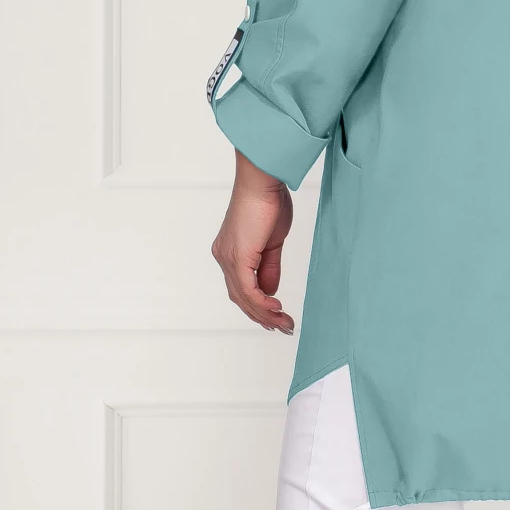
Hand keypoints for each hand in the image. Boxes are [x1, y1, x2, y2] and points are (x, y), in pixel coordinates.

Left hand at [211, 151, 294, 331]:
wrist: (262, 182)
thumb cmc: (268, 202)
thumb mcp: (272, 242)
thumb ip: (269, 268)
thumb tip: (270, 291)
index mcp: (230, 252)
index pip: (241, 288)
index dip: (258, 307)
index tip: (278, 317)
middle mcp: (224, 257)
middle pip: (241, 298)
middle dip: (263, 316)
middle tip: (284, 327)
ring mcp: (228, 258)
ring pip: (244, 298)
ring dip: (266, 314)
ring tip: (285, 324)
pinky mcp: (237, 257)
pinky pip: (249, 289)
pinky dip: (263, 303)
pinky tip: (276, 308)